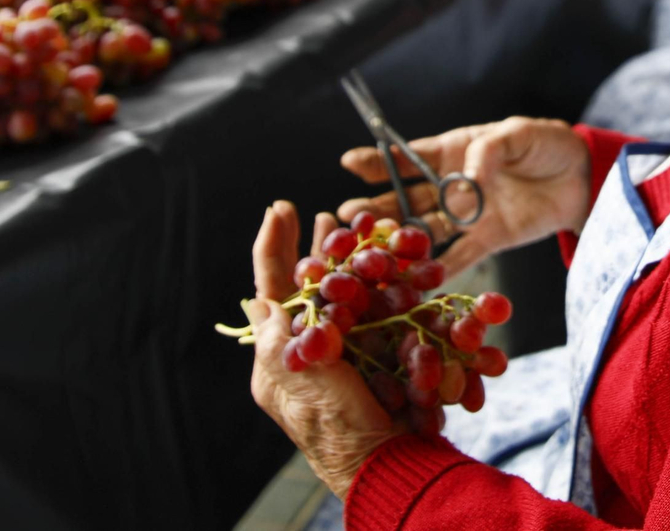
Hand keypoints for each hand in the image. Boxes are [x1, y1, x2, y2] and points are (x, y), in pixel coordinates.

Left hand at [248, 204, 403, 496]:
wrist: (392, 460)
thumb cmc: (336, 429)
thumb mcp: (298, 383)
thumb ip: (279, 341)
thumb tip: (260, 299)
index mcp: (281, 357)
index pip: (270, 292)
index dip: (273, 247)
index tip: (279, 208)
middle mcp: (315, 348)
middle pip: (315, 284)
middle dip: (324, 246)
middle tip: (332, 214)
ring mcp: (353, 351)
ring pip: (355, 292)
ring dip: (364, 257)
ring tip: (370, 226)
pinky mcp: (387, 355)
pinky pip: (392, 312)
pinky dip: (400, 285)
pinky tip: (410, 262)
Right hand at [337, 117, 590, 277]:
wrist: (581, 174)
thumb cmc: (544, 144)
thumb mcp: (516, 135)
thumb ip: (487, 152)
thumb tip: (464, 180)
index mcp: (453, 152)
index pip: (408, 157)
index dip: (378, 160)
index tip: (349, 163)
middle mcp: (452, 185)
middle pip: (406, 197)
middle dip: (375, 206)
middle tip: (345, 216)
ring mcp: (468, 214)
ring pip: (424, 228)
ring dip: (398, 239)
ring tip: (369, 249)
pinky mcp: (489, 238)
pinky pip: (460, 255)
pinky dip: (438, 269)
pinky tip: (415, 281)